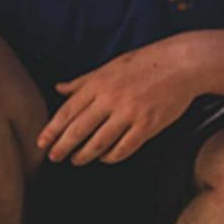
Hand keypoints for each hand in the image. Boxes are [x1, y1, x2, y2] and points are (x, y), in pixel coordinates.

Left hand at [38, 40, 195, 165]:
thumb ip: (83, 81)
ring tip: (76, 160)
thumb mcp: (110, 66)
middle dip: (62, 146)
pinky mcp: (147, 125)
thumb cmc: (145, 63)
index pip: (68, 111)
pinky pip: (124, 148)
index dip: (53, 129)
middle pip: (79, 129)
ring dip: (84, 155)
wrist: (182, 63)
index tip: (41, 142)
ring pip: (99, 142)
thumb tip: (59, 88)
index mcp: (99, 83)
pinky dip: (111, 156)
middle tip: (53, 157)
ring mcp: (130, 113)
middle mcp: (111, 99)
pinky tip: (104, 158)